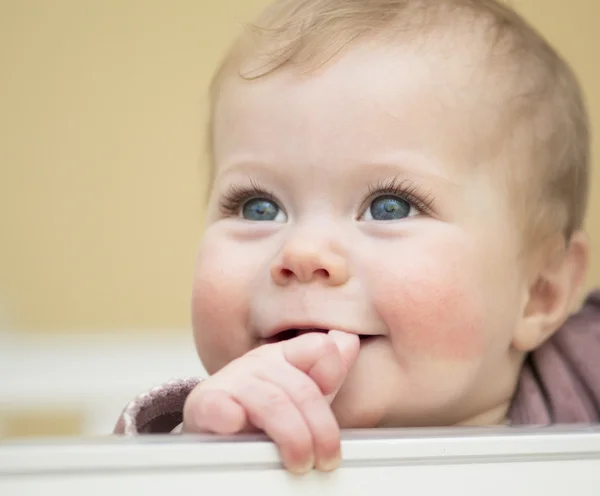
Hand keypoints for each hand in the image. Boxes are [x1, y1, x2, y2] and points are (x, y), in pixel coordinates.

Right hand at [182, 330, 359, 473]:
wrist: (214, 431)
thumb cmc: (264, 412)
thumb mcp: (302, 391)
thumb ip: (329, 368)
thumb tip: (350, 340)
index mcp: (285, 354)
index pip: (321, 349)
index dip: (332, 377)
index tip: (333, 406)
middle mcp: (259, 362)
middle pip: (302, 387)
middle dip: (321, 429)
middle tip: (326, 459)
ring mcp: (231, 380)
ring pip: (272, 402)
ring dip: (292, 437)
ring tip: (299, 463)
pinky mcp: (204, 404)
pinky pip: (217, 406)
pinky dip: (228, 415)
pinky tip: (236, 424)